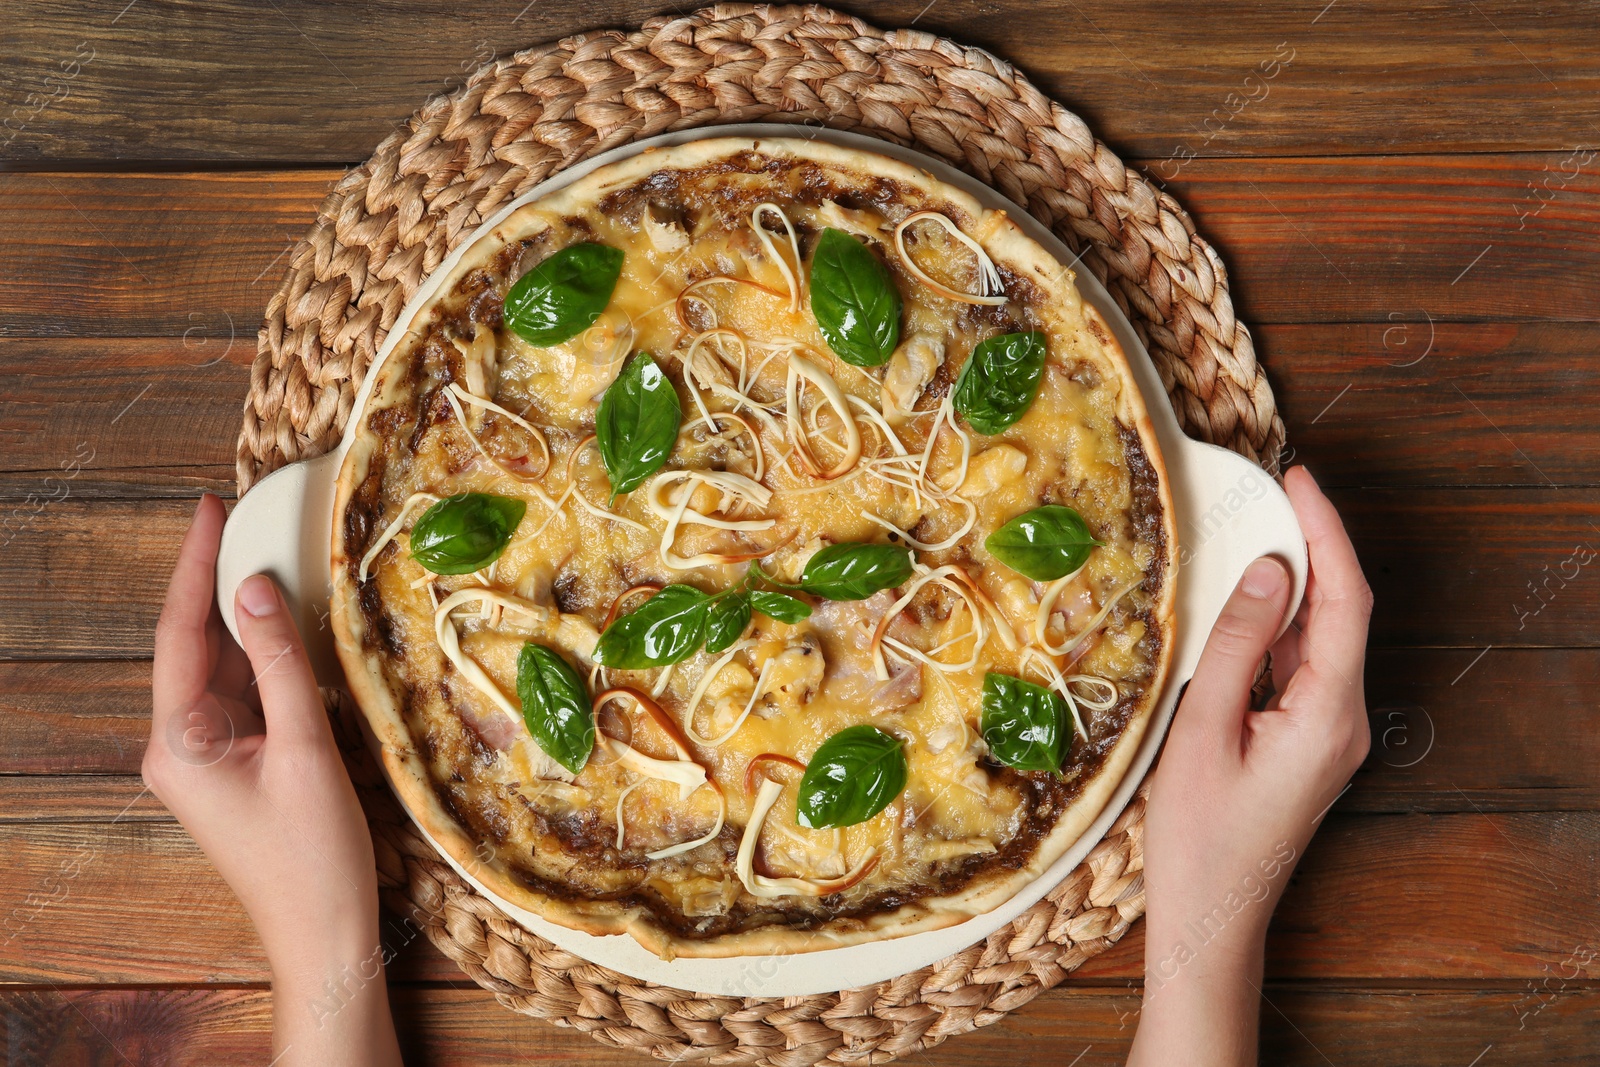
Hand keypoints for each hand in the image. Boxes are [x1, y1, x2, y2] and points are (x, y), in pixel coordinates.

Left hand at [144, 494, 401, 1065]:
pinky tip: (289, 623)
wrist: (324, 934)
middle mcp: (179, 744)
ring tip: (273, 556)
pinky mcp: (236, 765)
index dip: (195, 566)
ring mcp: (207, 756)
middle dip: (219, 580)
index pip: (180, 633)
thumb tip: (258, 588)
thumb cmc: (312, 855)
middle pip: (195, 644)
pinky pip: (245, 693)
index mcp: (177, 741)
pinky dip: (266, 655)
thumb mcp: (304, 750)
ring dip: (246, 616)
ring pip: (223, 666)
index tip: (210, 508)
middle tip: (248, 517)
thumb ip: (279, 665)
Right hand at [1128, 467, 1372, 1065]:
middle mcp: (1345, 720)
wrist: (1209, 916)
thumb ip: (1238, 646)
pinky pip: (1303, 668)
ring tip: (1254, 530)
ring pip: (1322, 639)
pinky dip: (1279, 626)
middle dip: (1313, 546)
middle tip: (1270, 491)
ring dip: (1295, 584)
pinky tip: (1245, 603)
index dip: (1325, 531)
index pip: (1345, 599)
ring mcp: (1330, 735)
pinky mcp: (1307, 745)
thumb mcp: (1205, 730)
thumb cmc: (1199, 837)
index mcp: (1329, 714)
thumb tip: (1266, 571)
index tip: (1296, 478)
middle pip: (1342, 612)